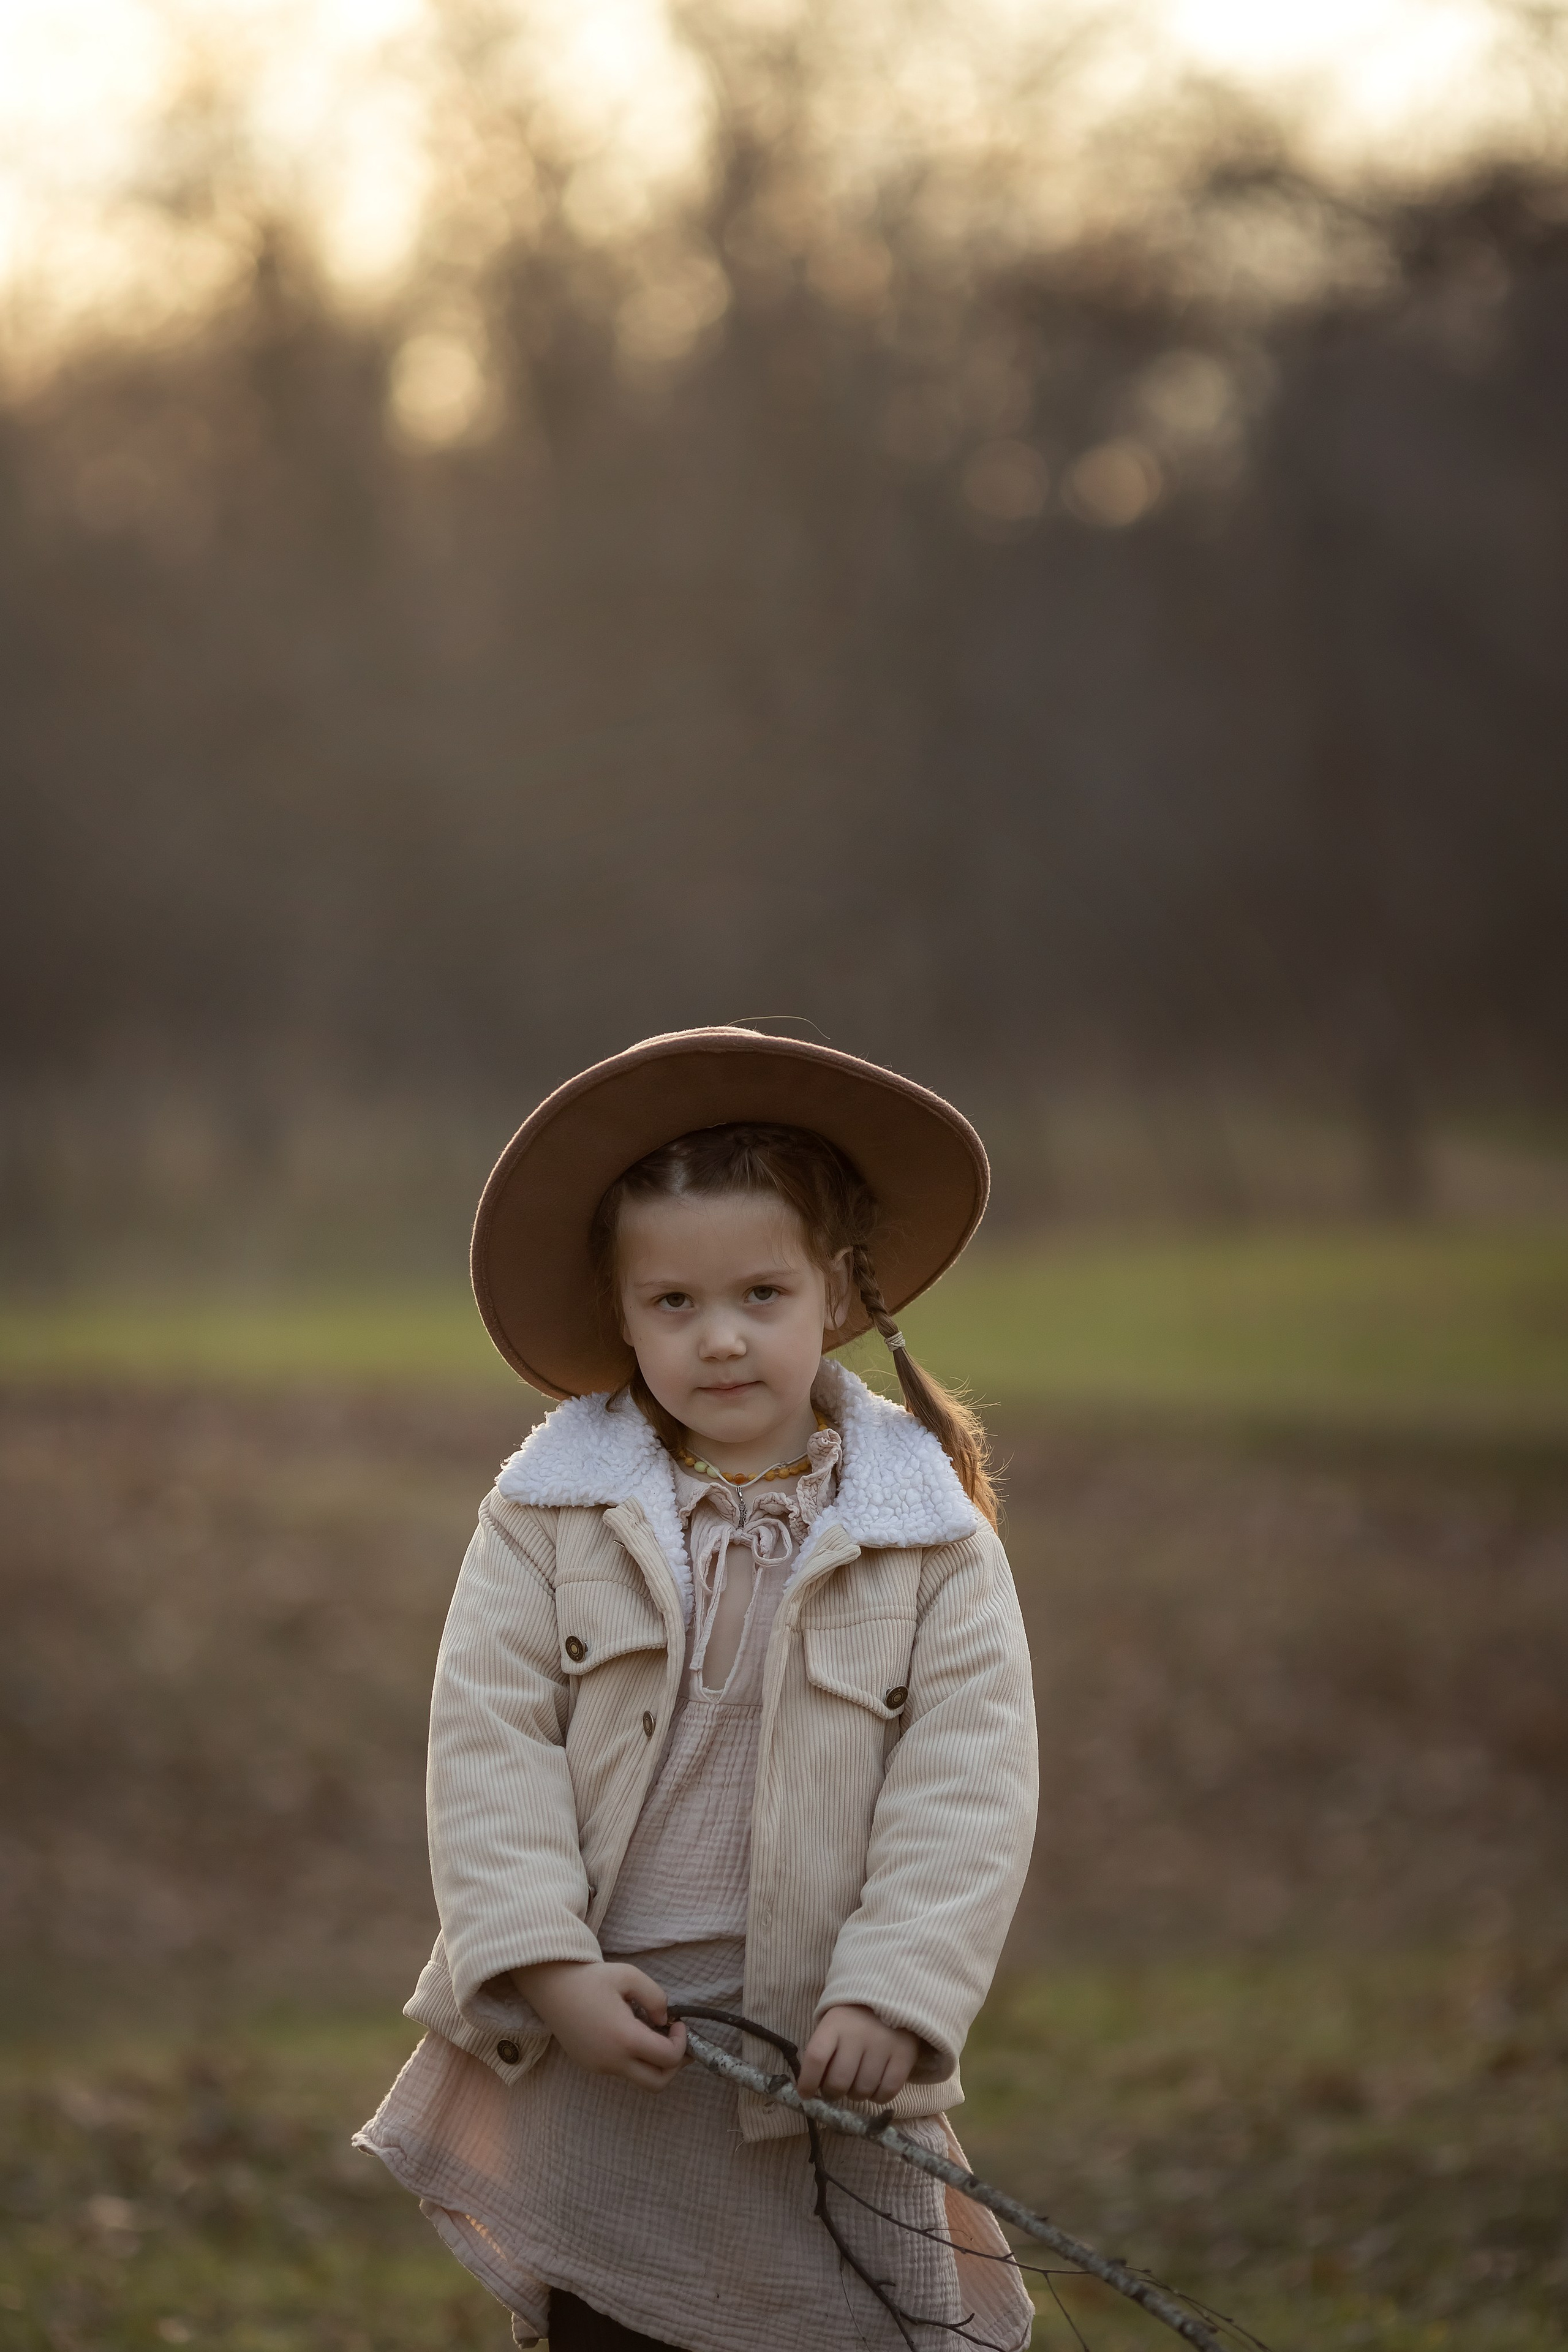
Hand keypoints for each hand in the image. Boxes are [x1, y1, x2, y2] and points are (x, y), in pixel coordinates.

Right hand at [513, 1960, 687, 2091]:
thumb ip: (656, 1997)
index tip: (678, 2022)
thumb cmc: (592, 1979)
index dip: (682, 2042)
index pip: (668, 2058)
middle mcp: (612, 2060)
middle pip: (657, 2083)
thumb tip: (663, 2019)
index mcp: (625, 2039)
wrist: (552, 1988)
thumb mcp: (630, 1976)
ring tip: (650, 2032)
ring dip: (653, 2061)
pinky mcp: (590, 2066)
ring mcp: (600, 2067)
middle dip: (674, 2065)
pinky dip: (634, 2058)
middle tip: (675, 2041)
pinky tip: (629, 2034)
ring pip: (638, 2078)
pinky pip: (621, 2070)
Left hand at [796, 2004, 918, 2103]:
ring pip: (862, 2090)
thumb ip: (822, 2053)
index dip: (807, 2081)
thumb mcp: (833, 2026)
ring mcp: (883, 2044)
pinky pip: (886, 2092)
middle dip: (832, 2093)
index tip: (805, 2094)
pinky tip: (875, 2087)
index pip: (816, 2057)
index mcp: (835, 2023)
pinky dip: (878, 2097)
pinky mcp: (904, 2055)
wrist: (891, 1998)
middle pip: (838, 2081)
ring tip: (856, 2084)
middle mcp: (858, 2033)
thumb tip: (810, 2090)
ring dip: (855, 2095)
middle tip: (834, 2090)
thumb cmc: (854, 2020)